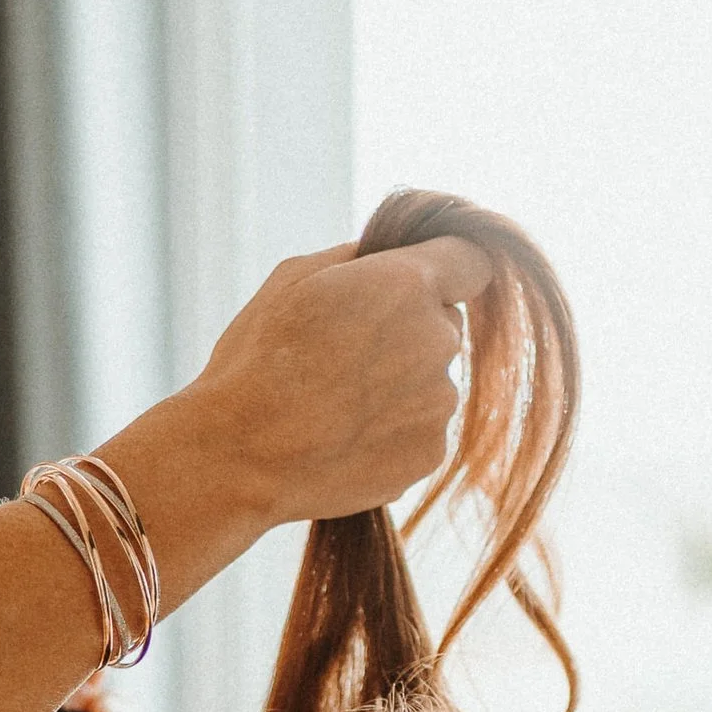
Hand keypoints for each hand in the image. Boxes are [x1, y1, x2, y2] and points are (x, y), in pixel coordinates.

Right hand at [187, 236, 489, 529]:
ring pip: (432, 381)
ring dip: (398, 384)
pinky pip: (419, 429)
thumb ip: (357, 257)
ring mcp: (437, 403)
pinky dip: (390, 431)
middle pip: (445, 323)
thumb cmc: (256, 359)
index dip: (447, 266)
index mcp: (407, 284)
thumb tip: (387, 254)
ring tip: (335, 403)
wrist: (240, 456)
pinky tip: (342, 436)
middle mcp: (437, 341)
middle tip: (346, 352)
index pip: (471, 260)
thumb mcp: (294, 277)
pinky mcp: (428, 454)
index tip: (423, 279)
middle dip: (408, 329)